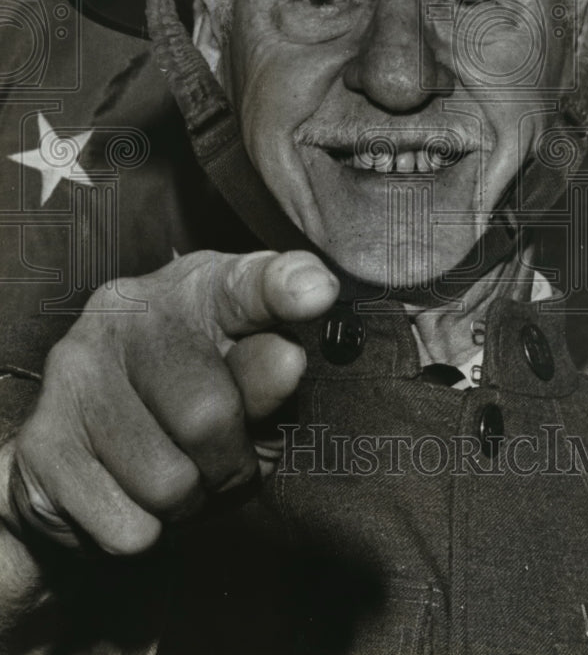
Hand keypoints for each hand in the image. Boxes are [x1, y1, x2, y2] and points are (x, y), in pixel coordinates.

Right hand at [6, 250, 337, 555]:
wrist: (93, 442)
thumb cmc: (193, 401)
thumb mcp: (248, 385)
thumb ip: (270, 373)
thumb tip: (287, 357)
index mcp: (200, 287)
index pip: (250, 283)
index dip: (285, 288)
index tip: (316, 294)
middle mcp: (129, 310)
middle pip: (209, 417)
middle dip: (232, 464)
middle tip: (220, 457)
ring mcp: (76, 369)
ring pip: (168, 483)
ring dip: (189, 503)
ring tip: (177, 470)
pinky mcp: (42, 437)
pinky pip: (129, 526)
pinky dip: (146, 531)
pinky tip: (133, 491)